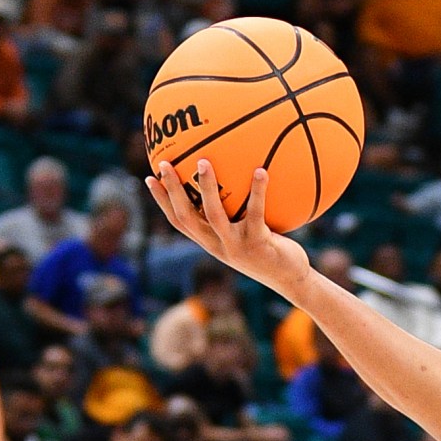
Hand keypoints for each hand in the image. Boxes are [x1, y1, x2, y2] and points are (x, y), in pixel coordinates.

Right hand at [148, 159, 316, 304]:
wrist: (290, 279)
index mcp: (210, 243)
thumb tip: (233, 180)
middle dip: (172, 191)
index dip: (162, 202)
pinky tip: (260, 170)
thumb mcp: (246, 234)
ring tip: (203, 161)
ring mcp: (236, 246)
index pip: (179, 221)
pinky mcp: (258, 243)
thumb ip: (234, 216)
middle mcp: (218, 246)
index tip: (149, 178)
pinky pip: (255, 212)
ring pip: (214, 215)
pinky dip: (258, 191)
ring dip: (207, 187)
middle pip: (187, 217)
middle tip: (163, 163)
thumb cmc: (269, 251)